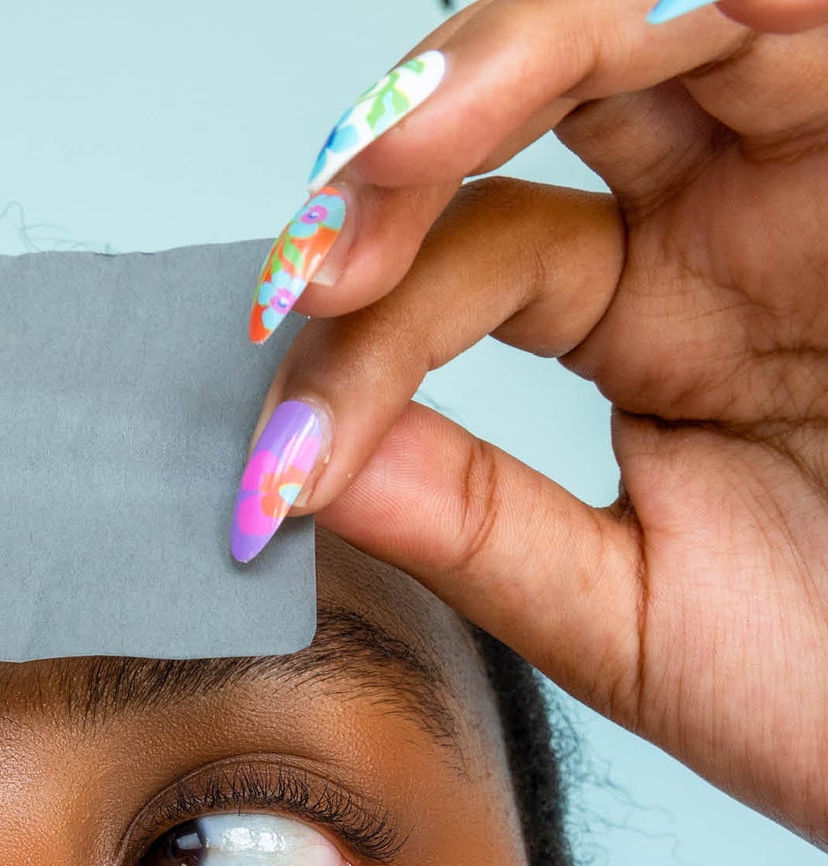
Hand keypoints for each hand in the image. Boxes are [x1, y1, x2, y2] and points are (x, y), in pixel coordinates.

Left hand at [244, 0, 827, 846]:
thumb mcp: (625, 616)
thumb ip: (472, 531)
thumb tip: (294, 472)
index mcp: (647, 318)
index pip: (463, 268)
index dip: (359, 350)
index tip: (279, 469)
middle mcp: (724, 217)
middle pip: (545, 96)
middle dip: (412, 151)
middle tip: (318, 264)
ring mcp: (816, 170)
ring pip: (670, 21)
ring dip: (529, 52)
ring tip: (402, 140)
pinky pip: (815, 15)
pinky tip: (662, 15)